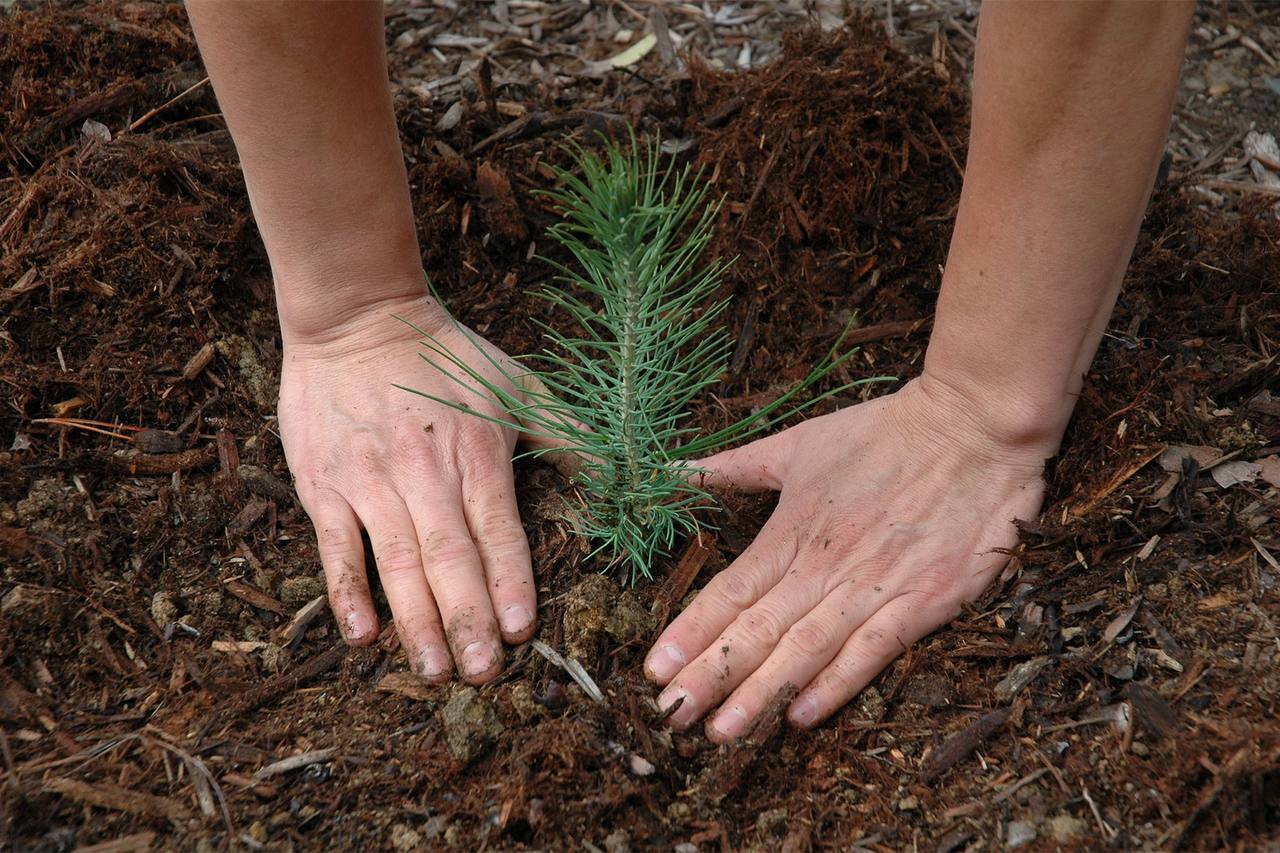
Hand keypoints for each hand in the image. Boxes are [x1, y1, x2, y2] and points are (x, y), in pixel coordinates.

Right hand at [279, 294, 535, 683]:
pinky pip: (335, 546)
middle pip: (449, 556)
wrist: (356, 316)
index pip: (497, 529)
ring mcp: (370, 480)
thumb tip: (626, 475)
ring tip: (434, 670)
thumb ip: (569, 434)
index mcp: (476, 452)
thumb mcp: (517, 384)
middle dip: (467, 619)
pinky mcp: (325, 483)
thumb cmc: (445, 354)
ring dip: (416, 620)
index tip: (522, 631)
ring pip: (396, 561)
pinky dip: (347, 592)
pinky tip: (363, 634)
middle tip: (483, 674)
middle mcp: (424, 471)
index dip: (509, 581)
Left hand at [644, 375, 1051, 738]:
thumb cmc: (884, 432)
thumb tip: (674, 471)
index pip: (730, 591)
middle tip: (671, 716)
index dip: (690, 633)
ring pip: (806, 649)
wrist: (974, 425)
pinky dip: (836, 685)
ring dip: (761, 693)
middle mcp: (826, 564)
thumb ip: (735, 466)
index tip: (653, 670)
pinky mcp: (925, 601)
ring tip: (722, 732)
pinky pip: (873, 651)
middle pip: (758, 630)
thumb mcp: (800, 442)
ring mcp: (875, 585)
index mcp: (792, 529)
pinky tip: (801, 717)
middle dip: (711, 676)